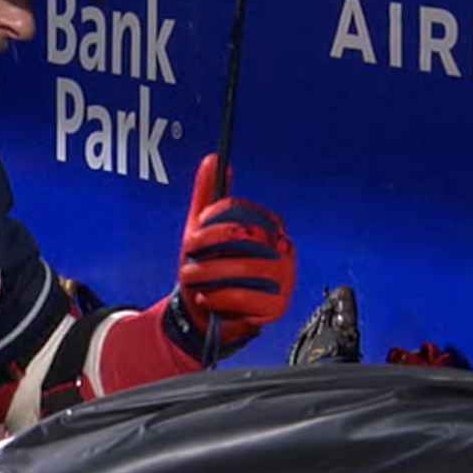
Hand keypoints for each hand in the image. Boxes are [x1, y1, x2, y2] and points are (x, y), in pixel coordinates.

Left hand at [162, 155, 294, 361]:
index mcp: (269, 226)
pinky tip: (207, 296)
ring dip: (208, 274)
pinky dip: (218, 297)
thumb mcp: (202, 231)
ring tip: (192, 277)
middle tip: (189, 256)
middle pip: (247, 237)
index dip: (214, 222)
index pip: (246, 213)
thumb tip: (212, 159)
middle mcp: (282, 249)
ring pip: (245, 269)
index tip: (194, 232)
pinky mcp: (276, 306)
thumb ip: (208, 196)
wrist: (207, 313)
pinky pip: (246, 298)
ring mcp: (284, 278)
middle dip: (209, 247)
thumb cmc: (209, 268)